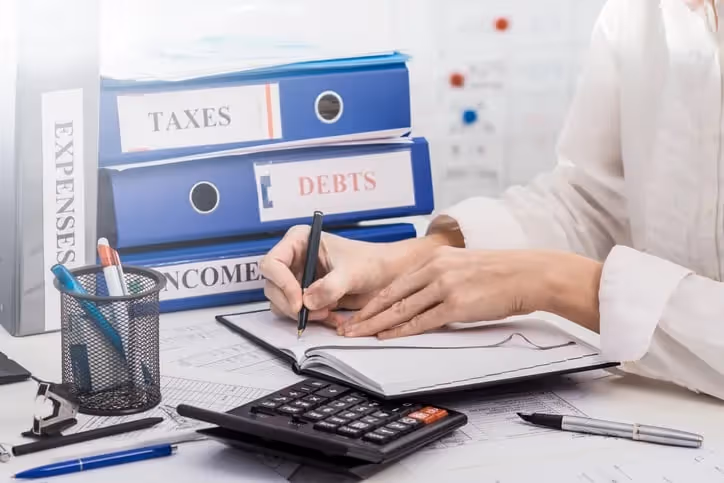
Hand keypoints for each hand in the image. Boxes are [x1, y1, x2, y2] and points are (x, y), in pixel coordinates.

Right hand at [260, 226, 445, 326]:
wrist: (388, 276)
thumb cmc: (372, 261)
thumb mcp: (351, 272)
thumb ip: (330, 286)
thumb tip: (308, 301)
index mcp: (300, 241)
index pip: (273, 262)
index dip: (281, 283)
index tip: (299, 300)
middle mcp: (295, 259)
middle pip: (272, 286)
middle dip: (291, 303)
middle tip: (311, 313)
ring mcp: (299, 278)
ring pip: (282, 302)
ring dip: (302, 313)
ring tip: (326, 313)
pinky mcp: (307, 295)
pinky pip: (298, 313)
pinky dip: (312, 319)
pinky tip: (332, 316)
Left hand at [340, 246, 602, 338]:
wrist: (527, 274)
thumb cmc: (498, 273)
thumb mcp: (461, 266)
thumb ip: (438, 278)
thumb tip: (419, 299)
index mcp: (434, 258)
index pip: (395, 283)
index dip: (372, 300)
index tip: (356, 311)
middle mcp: (435, 269)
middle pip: (391, 295)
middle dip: (365, 314)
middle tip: (346, 326)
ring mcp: (445, 286)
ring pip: (401, 309)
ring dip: (376, 324)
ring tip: (359, 335)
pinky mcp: (457, 304)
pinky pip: (422, 320)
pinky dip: (402, 330)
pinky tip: (388, 336)